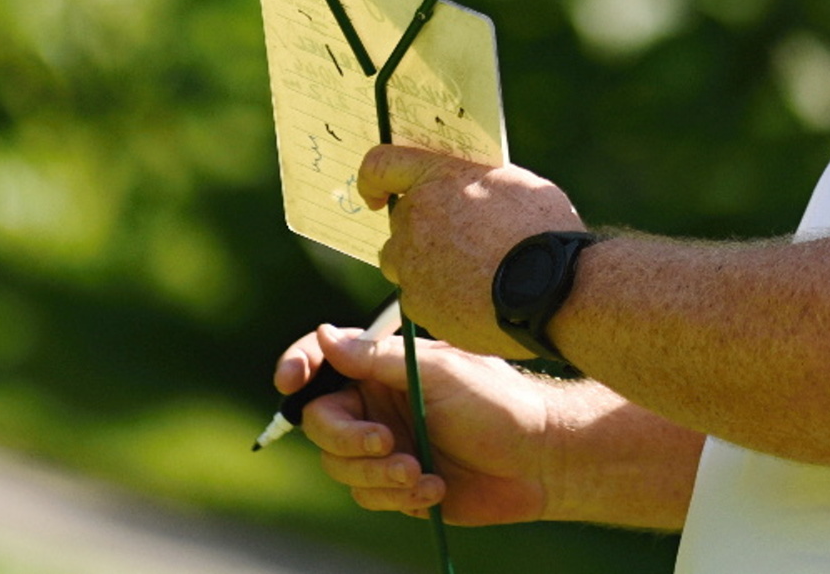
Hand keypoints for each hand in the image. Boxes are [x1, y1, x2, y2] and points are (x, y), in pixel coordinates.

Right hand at [275, 322, 558, 524]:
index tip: (289, 382)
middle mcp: (378, 403)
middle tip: (388, 443)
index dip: (298, 365)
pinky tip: (434, 487)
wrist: (540, 460)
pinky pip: (368, 495)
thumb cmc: (499, 403)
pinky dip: (397, 495)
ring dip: (377, 474)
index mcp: (384, 367)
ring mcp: (386, 445)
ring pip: (340, 465)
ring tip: (421, 472)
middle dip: (349, 438)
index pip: (324, 360)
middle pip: (321, 422)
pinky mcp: (397, 483)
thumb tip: (326, 335)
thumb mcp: (441, 372)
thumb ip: (380, 360)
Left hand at [359, 145, 585, 354]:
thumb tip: (462, 188)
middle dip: (422, 231)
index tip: (377, 193)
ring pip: (404, 265)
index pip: (380, 165)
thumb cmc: (543, 231)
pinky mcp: (418, 305)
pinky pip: (419, 299)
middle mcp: (415, 218)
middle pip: (399, 224)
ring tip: (471, 273)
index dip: (373, 178)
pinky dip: (440, 299)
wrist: (554, 289)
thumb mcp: (511, 183)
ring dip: (425, 266)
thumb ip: (472, 183)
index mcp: (437, 178)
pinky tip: (476, 298)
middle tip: (462, 241)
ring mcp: (413, 265)